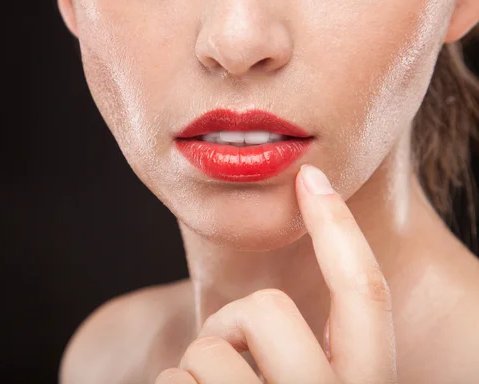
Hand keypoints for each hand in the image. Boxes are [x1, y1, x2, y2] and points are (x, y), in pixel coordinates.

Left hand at [155, 164, 396, 383]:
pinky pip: (172, 380)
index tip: (311, 175)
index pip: (366, 291)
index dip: (340, 227)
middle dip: (230, 321)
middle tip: (225, 350)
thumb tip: (281, 280)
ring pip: (209, 348)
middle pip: (268, 308)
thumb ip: (312, 346)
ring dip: (196, 366)